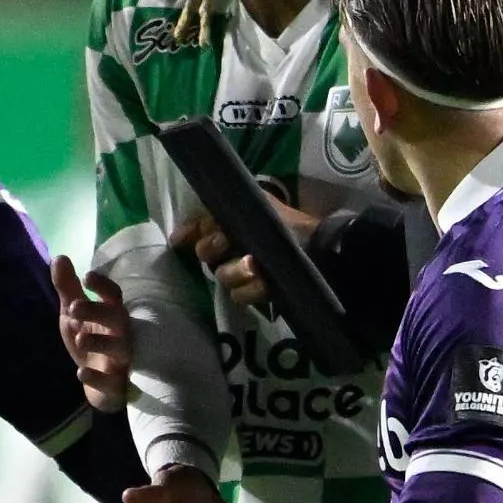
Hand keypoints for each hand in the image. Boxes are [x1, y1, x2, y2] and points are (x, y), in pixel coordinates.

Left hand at [54, 253, 135, 413]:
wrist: (100, 384)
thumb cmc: (91, 342)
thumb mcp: (75, 315)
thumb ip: (68, 289)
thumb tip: (59, 256)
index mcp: (112, 314)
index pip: (114, 296)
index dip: (103, 287)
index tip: (87, 277)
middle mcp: (122, 335)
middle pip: (118, 319)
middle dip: (98, 312)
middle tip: (74, 307)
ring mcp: (122, 361)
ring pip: (119, 349)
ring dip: (100, 342)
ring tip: (79, 337)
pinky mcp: (116, 385)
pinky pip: (111, 382)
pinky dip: (97, 379)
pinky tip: (80, 373)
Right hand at [184, 201, 320, 319]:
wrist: (322, 251)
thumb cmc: (288, 225)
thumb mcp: (256, 207)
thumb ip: (222, 212)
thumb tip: (184, 229)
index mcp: (232, 223)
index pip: (199, 227)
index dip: (189, 232)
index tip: (180, 240)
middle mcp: (234, 247)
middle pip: (205, 254)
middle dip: (212, 248)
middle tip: (225, 244)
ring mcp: (245, 271)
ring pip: (222, 276)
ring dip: (236, 271)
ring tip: (254, 266)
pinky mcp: (258, 291)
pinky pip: (241, 294)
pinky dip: (251, 289)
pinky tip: (264, 284)